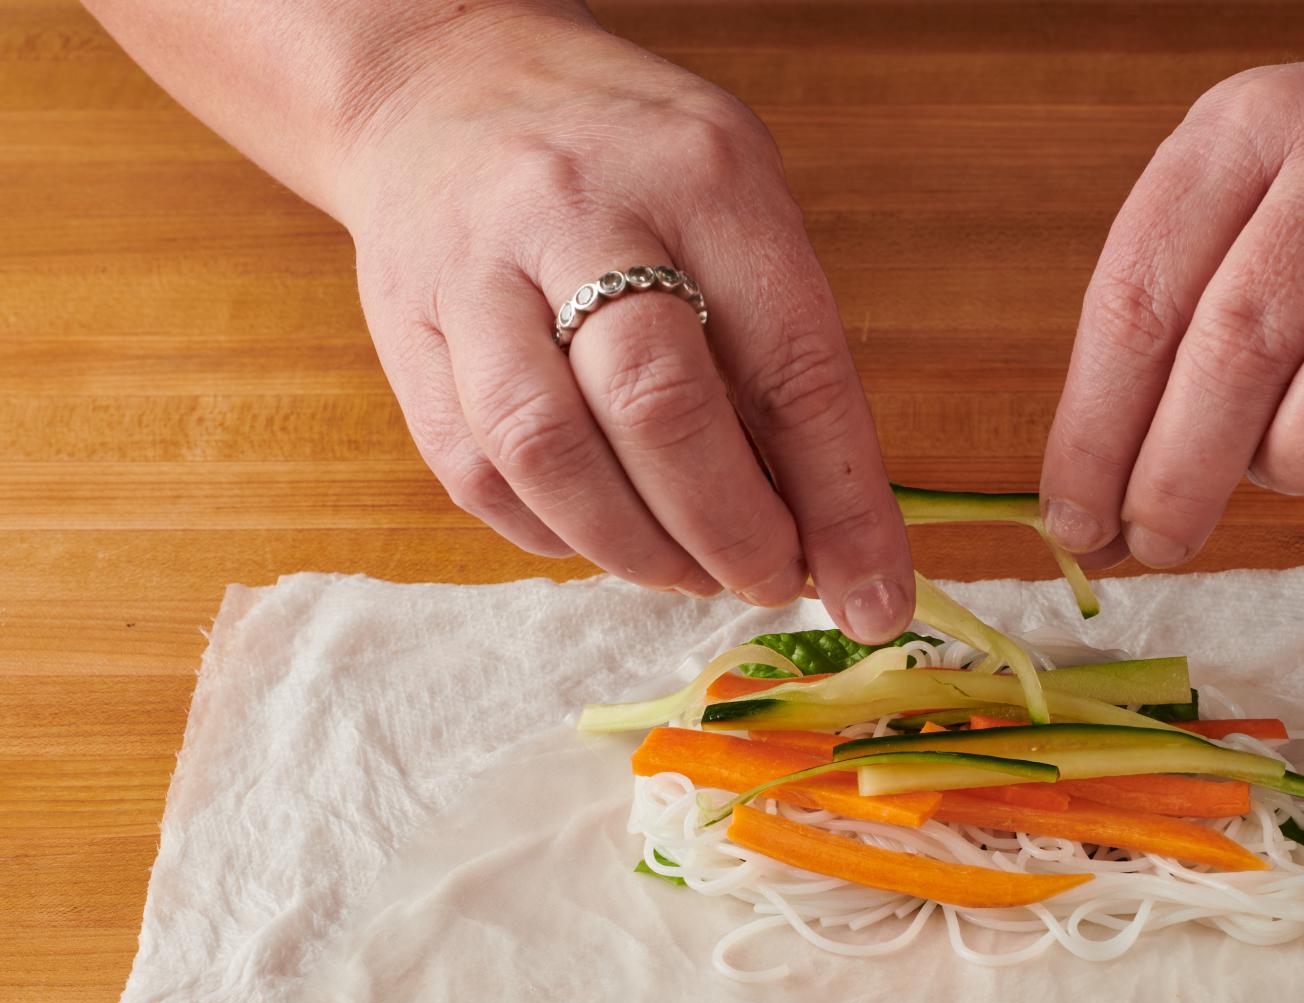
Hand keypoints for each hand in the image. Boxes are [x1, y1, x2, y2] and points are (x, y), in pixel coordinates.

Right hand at [336, 13, 912, 639]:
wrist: (443, 80)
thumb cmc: (629, 160)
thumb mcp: (738, 202)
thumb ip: (786, 353)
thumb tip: (837, 534)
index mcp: (704, 177)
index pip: (791, 364)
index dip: (841, 502)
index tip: (875, 595)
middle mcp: (579, 209)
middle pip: (660, 408)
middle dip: (732, 532)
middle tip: (770, 580)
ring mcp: (473, 268)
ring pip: (548, 452)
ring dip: (636, 550)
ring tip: (690, 574)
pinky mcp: (403, 327)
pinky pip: (475, 469)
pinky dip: (553, 533)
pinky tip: (601, 536)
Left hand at [1038, 31, 1303, 568]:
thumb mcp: (1235, 202)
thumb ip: (1162, 335)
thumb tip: (1086, 518)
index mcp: (1250, 124)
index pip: (1142, 294)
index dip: (1095, 429)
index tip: (1072, 520)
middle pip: (1243, 341)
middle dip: (1178, 474)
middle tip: (1155, 544)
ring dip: (1299, 461)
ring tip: (1283, 467)